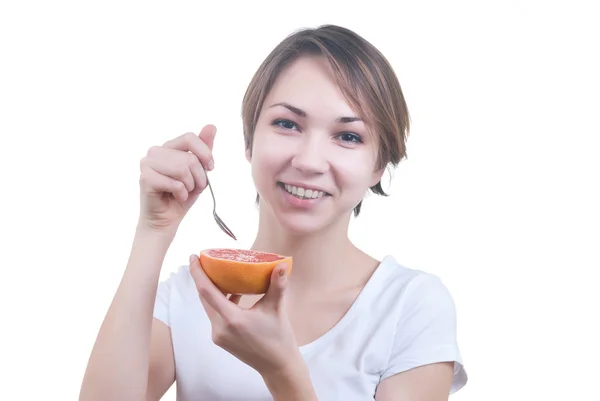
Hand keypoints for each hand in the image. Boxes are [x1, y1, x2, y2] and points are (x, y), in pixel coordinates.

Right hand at [138, 125, 215, 231]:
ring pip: (183, 168)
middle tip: (194, 187)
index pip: (190, 137)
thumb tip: (211, 125)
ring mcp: (147, 163)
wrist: (166, 220)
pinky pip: (175, 183)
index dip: (205, 153)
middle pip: (189, 158)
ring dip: (190, 185)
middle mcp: (155, 151)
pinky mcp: (145, 178)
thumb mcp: (199, 171)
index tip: (210, 168)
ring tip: (184, 192)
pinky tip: (176, 197)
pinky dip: (182, 193)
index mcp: (168, 147)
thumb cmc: (182, 195)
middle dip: (199, 177)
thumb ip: (204, 149)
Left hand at [188, 254, 302, 376]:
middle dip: (202, 278)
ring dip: (212, 290)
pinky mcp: (221, 339)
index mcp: (232, 320)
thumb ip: (277, 285)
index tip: (193, 257)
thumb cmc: (279, 338)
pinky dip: (220, 302)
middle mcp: (220, 328)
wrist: (278, 366)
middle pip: (204, 298)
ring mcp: (219, 335)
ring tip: (221, 273)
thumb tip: (282, 264)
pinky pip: (215, 315)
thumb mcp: (276, 309)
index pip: (206, 292)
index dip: (197, 273)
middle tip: (205, 260)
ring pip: (209, 307)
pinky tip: (233, 294)